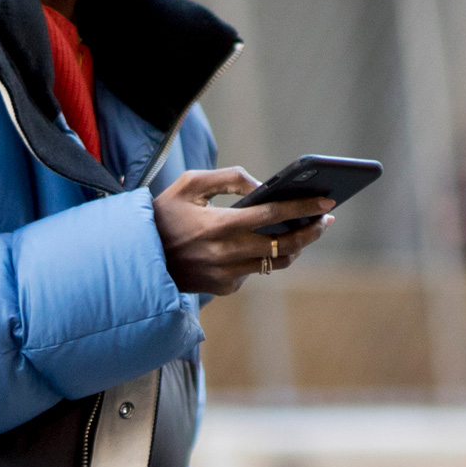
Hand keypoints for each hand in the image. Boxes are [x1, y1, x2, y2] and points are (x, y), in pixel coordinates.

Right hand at [152, 168, 333, 298]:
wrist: (138, 257)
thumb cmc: (164, 214)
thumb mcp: (190, 184)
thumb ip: (228, 178)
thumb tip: (261, 185)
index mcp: (219, 225)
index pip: (273, 214)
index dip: (304, 208)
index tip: (327, 202)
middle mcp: (226, 254)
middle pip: (284, 244)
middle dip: (310, 231)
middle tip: (325, 220)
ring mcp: (226, 275)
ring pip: (275, 263)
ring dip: (294, 246)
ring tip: (305, 231)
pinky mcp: (223, 288)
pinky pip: (254, 271)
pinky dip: (263, 256)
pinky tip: (267, 243)